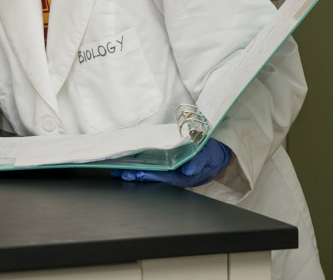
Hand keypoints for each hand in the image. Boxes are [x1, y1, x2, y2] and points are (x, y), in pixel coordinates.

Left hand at [112, 138, 232, 187]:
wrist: (213, 154)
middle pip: (156, 179)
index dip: (155, 176)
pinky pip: (150, 169)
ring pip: (151, 175)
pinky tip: (124, 167)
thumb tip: (188, 170)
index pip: (169, 178)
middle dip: (139, 177)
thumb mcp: (208, 156)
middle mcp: (175, 176)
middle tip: (124, 174)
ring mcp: (170, 173)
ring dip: (135, 174)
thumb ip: (198, 162)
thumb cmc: (209, 154)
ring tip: (119, 173)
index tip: (142, 174)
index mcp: (186, 176)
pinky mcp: (165, 167)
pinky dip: (137, 168)